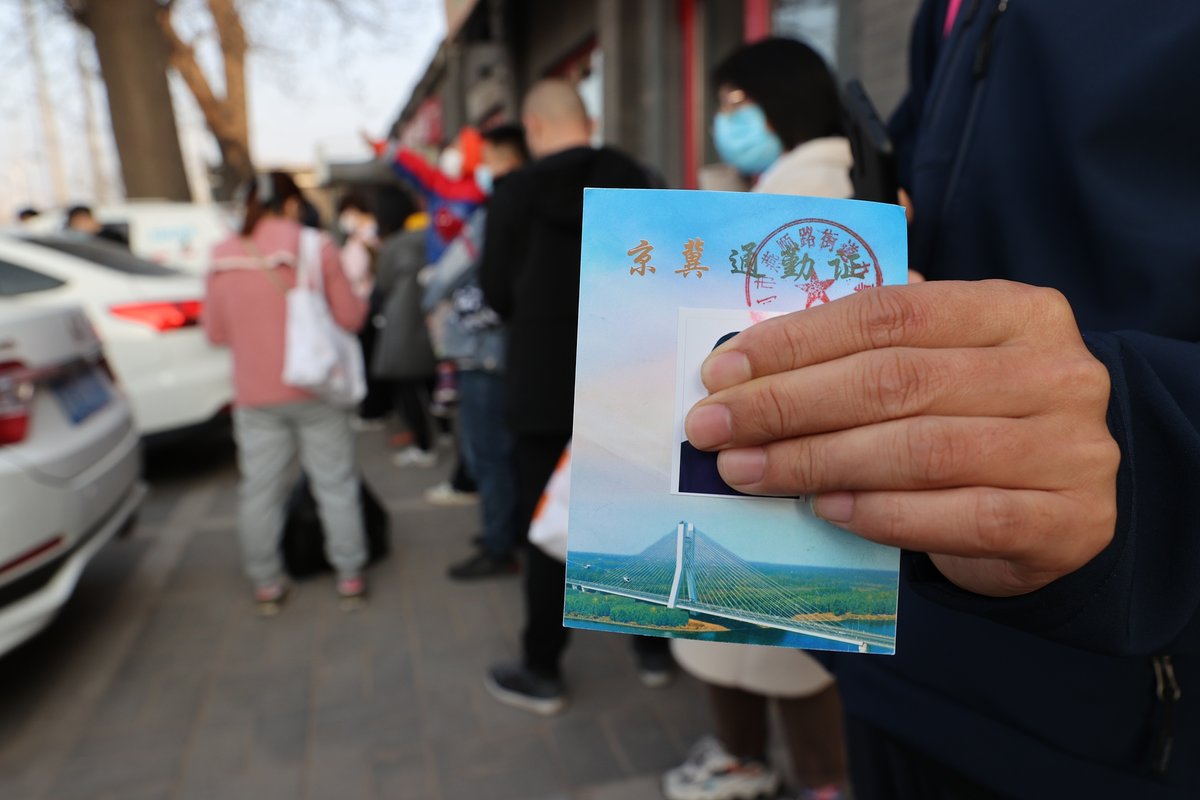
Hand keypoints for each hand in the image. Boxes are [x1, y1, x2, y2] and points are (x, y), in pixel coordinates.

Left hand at [684, 280, 1120, 596]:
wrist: (1062, 508)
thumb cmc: (976, 422)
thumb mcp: (938, 365)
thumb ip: (870, 350)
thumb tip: (751, 357)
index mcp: (1015, 310)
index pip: (888, 313)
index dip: (796, 341)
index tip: (723, 372)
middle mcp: (1054, 371)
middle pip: (893, 381)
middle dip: (786, 405)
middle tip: (713, 428)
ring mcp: (1070, 448)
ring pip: (919, 450)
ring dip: (814, 462)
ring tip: (747, 471)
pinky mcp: (1066, 522)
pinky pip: (957, 517)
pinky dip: (880, 514)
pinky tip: (824, 509)